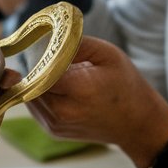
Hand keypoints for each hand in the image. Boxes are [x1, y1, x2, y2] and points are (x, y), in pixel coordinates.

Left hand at [3, 36, 167, 167]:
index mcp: (79, 89)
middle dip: (34, 68)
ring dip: (35, 81)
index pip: (39, 70)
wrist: (139, 126)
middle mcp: (63, 111)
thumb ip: (73, 43)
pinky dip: (39, 93)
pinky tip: (57, 87)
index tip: (40, 47)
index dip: (36, 57)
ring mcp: (56, 124)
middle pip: (30, 82)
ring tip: (56, 72)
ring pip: (28, 94)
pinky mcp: (53, 130)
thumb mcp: (106, 54)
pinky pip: (34, 105)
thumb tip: (45, 37)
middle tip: (45, 56)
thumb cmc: (126, 85)